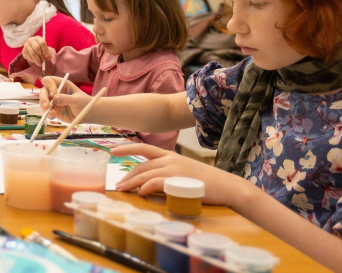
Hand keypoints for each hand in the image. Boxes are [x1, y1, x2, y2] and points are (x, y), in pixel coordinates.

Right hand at [21, 36, 53, 66]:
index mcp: (38, 38)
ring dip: (38, 59)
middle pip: (37, 48)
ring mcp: (26, 45)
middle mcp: (30, 40)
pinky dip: (34, 61)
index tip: (48, 56)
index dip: (45, 50)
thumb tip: (48, 57)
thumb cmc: (41, 48)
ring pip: (32, 53)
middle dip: (41, 55)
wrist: (32, 50)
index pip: (42, 43)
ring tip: (41, 63)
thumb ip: (48, 52)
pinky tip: (37, 62)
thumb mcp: (45, 49)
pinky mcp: (24, 51)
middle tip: (44, 60)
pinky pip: (29, 57)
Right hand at [39, 76, 89, 120]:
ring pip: (43, 102)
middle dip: (43, 98)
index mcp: (61, 84)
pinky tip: (53, 116)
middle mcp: (55, 91)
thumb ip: (67, 98)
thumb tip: (55, 98)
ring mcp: (53, 101)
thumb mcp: (77, 99)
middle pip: (43, 91)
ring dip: (45, 108)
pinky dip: (48, 114)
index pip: (49, 81)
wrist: (87, 114)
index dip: (49, 86)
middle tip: (47, 106)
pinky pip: (47, 111)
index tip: (53, 94)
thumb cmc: (84, 102)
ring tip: (52, 114)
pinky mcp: (53, 110)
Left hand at [111, 143, 247, 206]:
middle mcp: (170, 159)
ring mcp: (174, 169)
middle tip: (117, 185)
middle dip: (127, 175)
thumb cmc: (208, 182)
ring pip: (145, 174)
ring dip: (131, 183)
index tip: (112, 151)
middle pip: (141, 165)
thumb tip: (153, 182)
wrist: (228, 187)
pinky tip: (140, 194)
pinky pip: (155, 183)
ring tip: (122, 190)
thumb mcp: (185, 172)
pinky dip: (145, 188)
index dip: (127, 148)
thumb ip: (169, 173)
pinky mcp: (178, 181)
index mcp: (171, 155)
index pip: (145, 148)